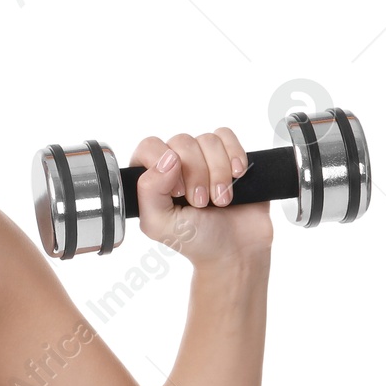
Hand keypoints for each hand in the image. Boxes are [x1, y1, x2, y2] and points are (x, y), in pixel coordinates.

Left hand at [129, 129, 273, 267]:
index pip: (149, 147)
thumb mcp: (159, 224)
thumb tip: (167, 158)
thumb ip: (149, 191)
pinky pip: (227, 136)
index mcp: (151, 178)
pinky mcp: (229, 155)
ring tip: (220, 199)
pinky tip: (237, 176)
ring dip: (218, 172)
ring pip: (208, 140)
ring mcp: (203, 158)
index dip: (164, 166)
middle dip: (196, 174)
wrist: (236, 250)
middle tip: (201, 202)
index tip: (178, 193)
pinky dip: (234, 155)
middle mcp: (175, 164)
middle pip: (182, 142)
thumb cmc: (195, 240)